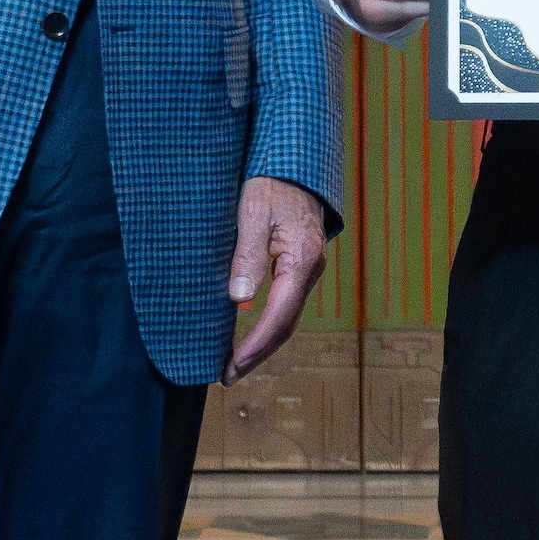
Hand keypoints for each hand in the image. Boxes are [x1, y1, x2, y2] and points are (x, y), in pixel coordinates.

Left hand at [224, 176, 329, 386]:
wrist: (295, 163)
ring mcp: (307, 269)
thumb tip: (238, 301)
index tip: (232, 366)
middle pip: (287, 324)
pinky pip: (286, 303)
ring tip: (236, 363)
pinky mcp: (299, 265)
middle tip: (228, 376)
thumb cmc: (272, 182)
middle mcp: (310, 268)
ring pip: (288, 316)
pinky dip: (268, 325)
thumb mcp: (253, 213)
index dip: (255, 346)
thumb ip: (247, 256)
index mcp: (302, 258)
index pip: (279, 315)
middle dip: (259, 353)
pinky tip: (250, 334)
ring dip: (263, 343)